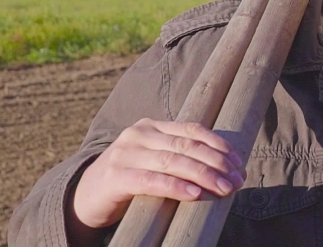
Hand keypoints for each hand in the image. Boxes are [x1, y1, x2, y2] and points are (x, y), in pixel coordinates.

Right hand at [71, 118, 245, 229]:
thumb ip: (178, 156)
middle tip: (237, 179)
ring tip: (224, 188)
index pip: (191, 130)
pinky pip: (152, 180)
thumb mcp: (153, 161)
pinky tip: (195, 193)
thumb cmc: (128, 179)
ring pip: (173, 161)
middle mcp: (138, 134)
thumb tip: (222, 168)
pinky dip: (176, 186)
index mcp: (151, 126)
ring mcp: (125, 153)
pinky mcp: (116, 176)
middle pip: (186, 146)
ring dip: (203, 175)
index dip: (218, 144)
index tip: (238, 161)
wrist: (84, 197)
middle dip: (216, 163)